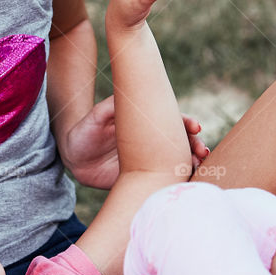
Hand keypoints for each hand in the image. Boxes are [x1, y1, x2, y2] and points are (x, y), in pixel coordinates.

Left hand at [65, 101, 208, 189]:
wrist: (73, 158)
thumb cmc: (84, 131)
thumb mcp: (95, 117)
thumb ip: (110, 107)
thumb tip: (127, 94)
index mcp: (144, 123)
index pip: (171, 120)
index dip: (185, 122)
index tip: (195, 127)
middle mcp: (151, 141)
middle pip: (180, 141)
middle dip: (194, 144)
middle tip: (201, 152)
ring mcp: (149, 159)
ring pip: (176, 160)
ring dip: (190, 162)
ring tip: (197, 166)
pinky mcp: (142, 177)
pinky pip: (163, 178)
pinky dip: (176, 179)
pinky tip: (185, 180)